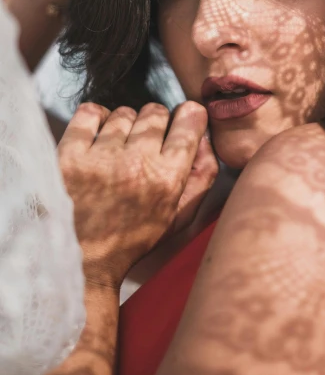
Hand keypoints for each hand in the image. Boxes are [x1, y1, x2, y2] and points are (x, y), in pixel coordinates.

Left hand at [58, 100, 217, 288]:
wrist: (78, 262)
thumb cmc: (131, 239)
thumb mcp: (179, 217)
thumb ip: (202, 175)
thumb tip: (204, 137)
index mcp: (167, 179)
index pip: (189, 120)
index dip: (189, 117)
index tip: (183, 120)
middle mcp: (137, 163)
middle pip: (156, 112)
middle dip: (155, 124)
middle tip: (145, 144)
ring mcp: (101, 157)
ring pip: (124, 113)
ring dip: (124, 126)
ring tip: (118, 150)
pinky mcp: (70, 154)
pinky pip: (90, 112)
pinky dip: (96, 118)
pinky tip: (97, 137)